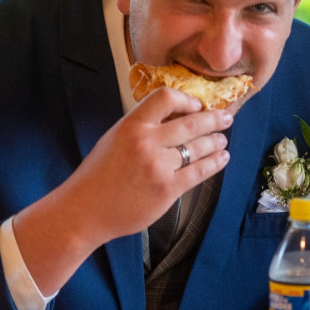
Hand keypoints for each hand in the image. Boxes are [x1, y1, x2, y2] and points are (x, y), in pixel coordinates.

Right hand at [44, 88, 232, 245]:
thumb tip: (175, 118)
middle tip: (226, 118)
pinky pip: (199, 172)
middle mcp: (147, 142)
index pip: (166, 98)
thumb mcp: (114, 139)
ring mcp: (159, 167)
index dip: (187, 99)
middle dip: (213, 119)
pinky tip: (221, 158)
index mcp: (131, 125)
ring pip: (198, 148)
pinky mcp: (168, 189)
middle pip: (190, 123)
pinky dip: (215, 163)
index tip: (197, 105)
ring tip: (222, 140)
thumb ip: (141, 127)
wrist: (84, 211)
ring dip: (215, 142)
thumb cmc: (97, 175)